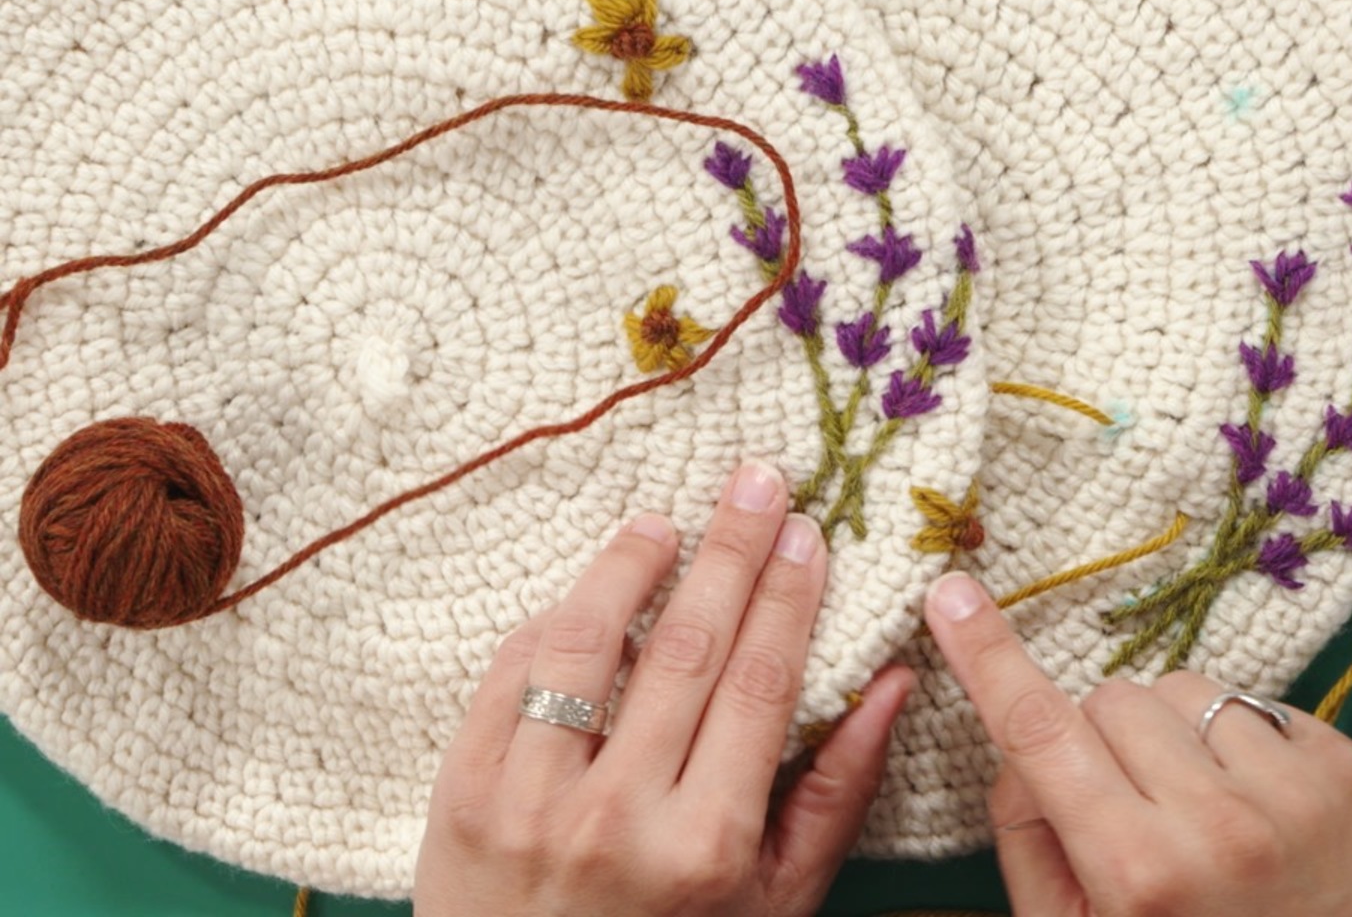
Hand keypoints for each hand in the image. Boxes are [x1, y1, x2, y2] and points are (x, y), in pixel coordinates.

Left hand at [414, 461, 914, 916]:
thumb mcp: (775, 900)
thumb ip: (836, 792)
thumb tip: (892, 683)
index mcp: (705, 845)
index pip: (757, 686)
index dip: (785, 597)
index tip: (806, 530)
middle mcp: (617, 818)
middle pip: (685, 649)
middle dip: (729, 551)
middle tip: (756, 480)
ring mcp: (527, 804)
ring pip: (582, 648)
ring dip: (628, 569)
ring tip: (663, 524)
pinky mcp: (458, 795)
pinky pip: (506, 680)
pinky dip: (549, 625)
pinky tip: (586, 596)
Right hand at [924, 573, 1351, 916]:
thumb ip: (1030, 841)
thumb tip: (1019, 746)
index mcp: (1137, 871)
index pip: (1042, 731)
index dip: (988, 657)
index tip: (952, 592)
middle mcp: (1219, 822)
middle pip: (1112, 699)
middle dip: (1103, 740)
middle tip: (1128, 809)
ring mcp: (1297, 791)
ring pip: (1186, 688)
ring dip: (1175, 734)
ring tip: (1201, 811)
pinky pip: (1259, 703)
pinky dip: (1243, 744)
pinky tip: (1259, 811)